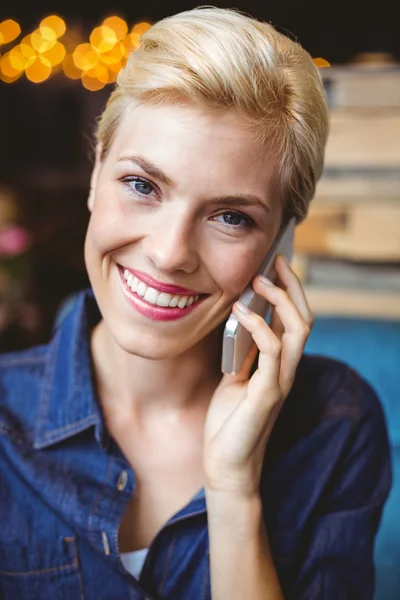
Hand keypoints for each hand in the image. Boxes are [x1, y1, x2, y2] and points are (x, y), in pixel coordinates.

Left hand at [203, 255, 312, 496]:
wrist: (226, 464)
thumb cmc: (229, 421)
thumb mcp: (235, 376)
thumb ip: (244, 350)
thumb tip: (241, 317)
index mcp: (280, 365)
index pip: (296, 320)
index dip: (290, 291)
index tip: (275, 264)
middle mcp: (287, 370)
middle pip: (305, 319)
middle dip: (293, 286)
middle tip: (275, 262)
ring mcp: (281, 381)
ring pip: (298, 330)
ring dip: (280, 299)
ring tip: (259, 280)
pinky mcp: (268, 393)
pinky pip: (272, 351)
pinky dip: (260, 325)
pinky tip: (241, 310)